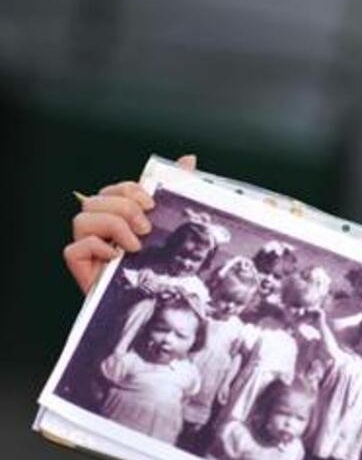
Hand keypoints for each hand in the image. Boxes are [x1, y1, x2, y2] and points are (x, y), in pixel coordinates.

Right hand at [63, 154, 196, 293]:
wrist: (151, 300)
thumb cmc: (157, 262)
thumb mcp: (172, 222)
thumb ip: (176, 190)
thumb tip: (188, 159)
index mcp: (118, 213)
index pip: (114, 188)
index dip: (130, 189)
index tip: (151, 204)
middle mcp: (99, 226)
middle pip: (96, 199)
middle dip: (124, 208)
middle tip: (145, 228)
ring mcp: (87, 244)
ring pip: (81, 218)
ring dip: (112, 226)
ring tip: (135, 245)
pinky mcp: (79, 264)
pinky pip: (74, 248)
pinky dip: (96, 248)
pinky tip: (116, 257)